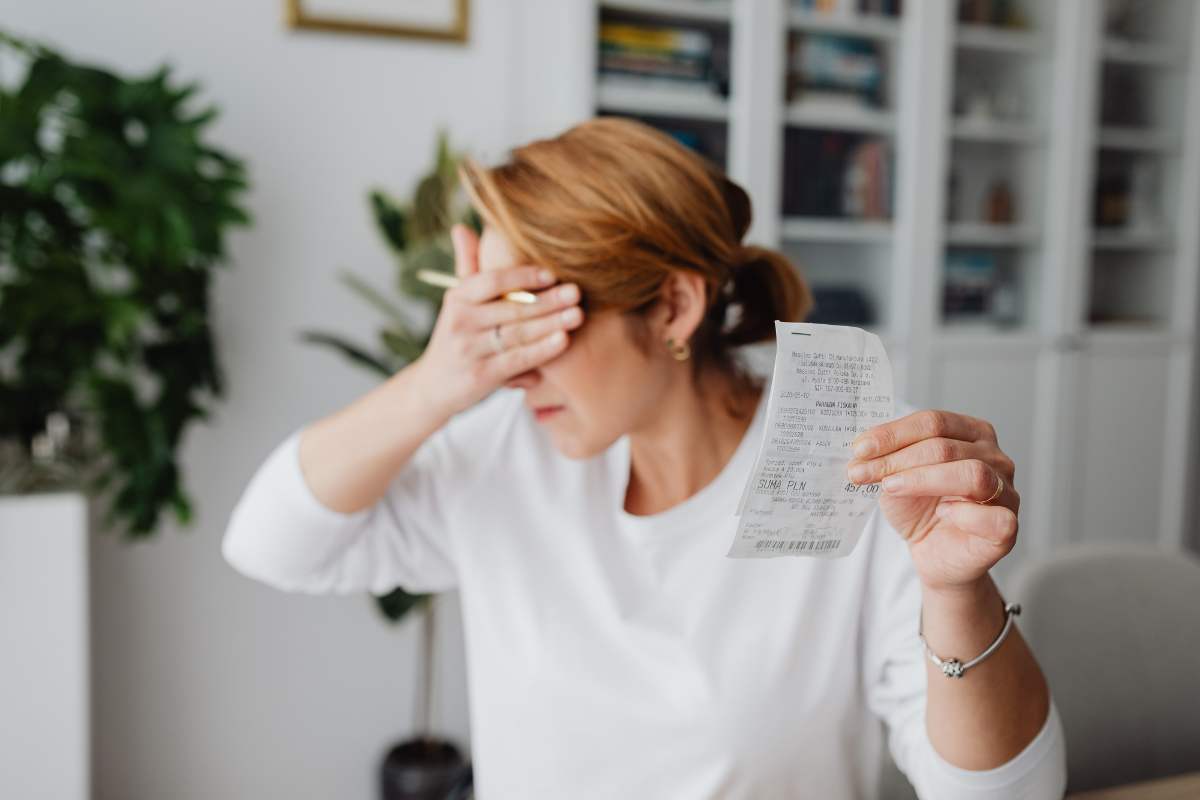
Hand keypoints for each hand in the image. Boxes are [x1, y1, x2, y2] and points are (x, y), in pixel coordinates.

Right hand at [413, 224, 583, 415]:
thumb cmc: (457, 337)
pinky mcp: (480, 376)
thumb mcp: (456, 302)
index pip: (490, 281)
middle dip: (547, 300)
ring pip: (517, 333)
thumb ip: (467, 266)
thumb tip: (461, 227)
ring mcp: (469, 350)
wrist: (434, 387)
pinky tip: (563, 340)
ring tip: (577, 314)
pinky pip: (517, 359)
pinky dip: (542, 350)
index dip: (522, 276)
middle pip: (510, 307)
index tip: (551, 274)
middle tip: (576, 292)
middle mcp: (459, 321)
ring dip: (550, 323)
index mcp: (457, 298)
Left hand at [846, 410, 1018, 593]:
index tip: (859, 449)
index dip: (893, 434)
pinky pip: (994, 516)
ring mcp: (1007, 492)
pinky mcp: (1007, 528)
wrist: (932, 553)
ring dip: (922, 480)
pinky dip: (965, 514)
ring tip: (890, 488)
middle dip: (898, 459)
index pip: (934, 422)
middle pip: (946, 447)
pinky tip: (943, 514)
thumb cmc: (920, 509)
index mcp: (973, 434)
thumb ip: (887, 459)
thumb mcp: (896, 477)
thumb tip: (862, 450)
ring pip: (971, 474)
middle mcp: (995, 458)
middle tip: (861, 472)